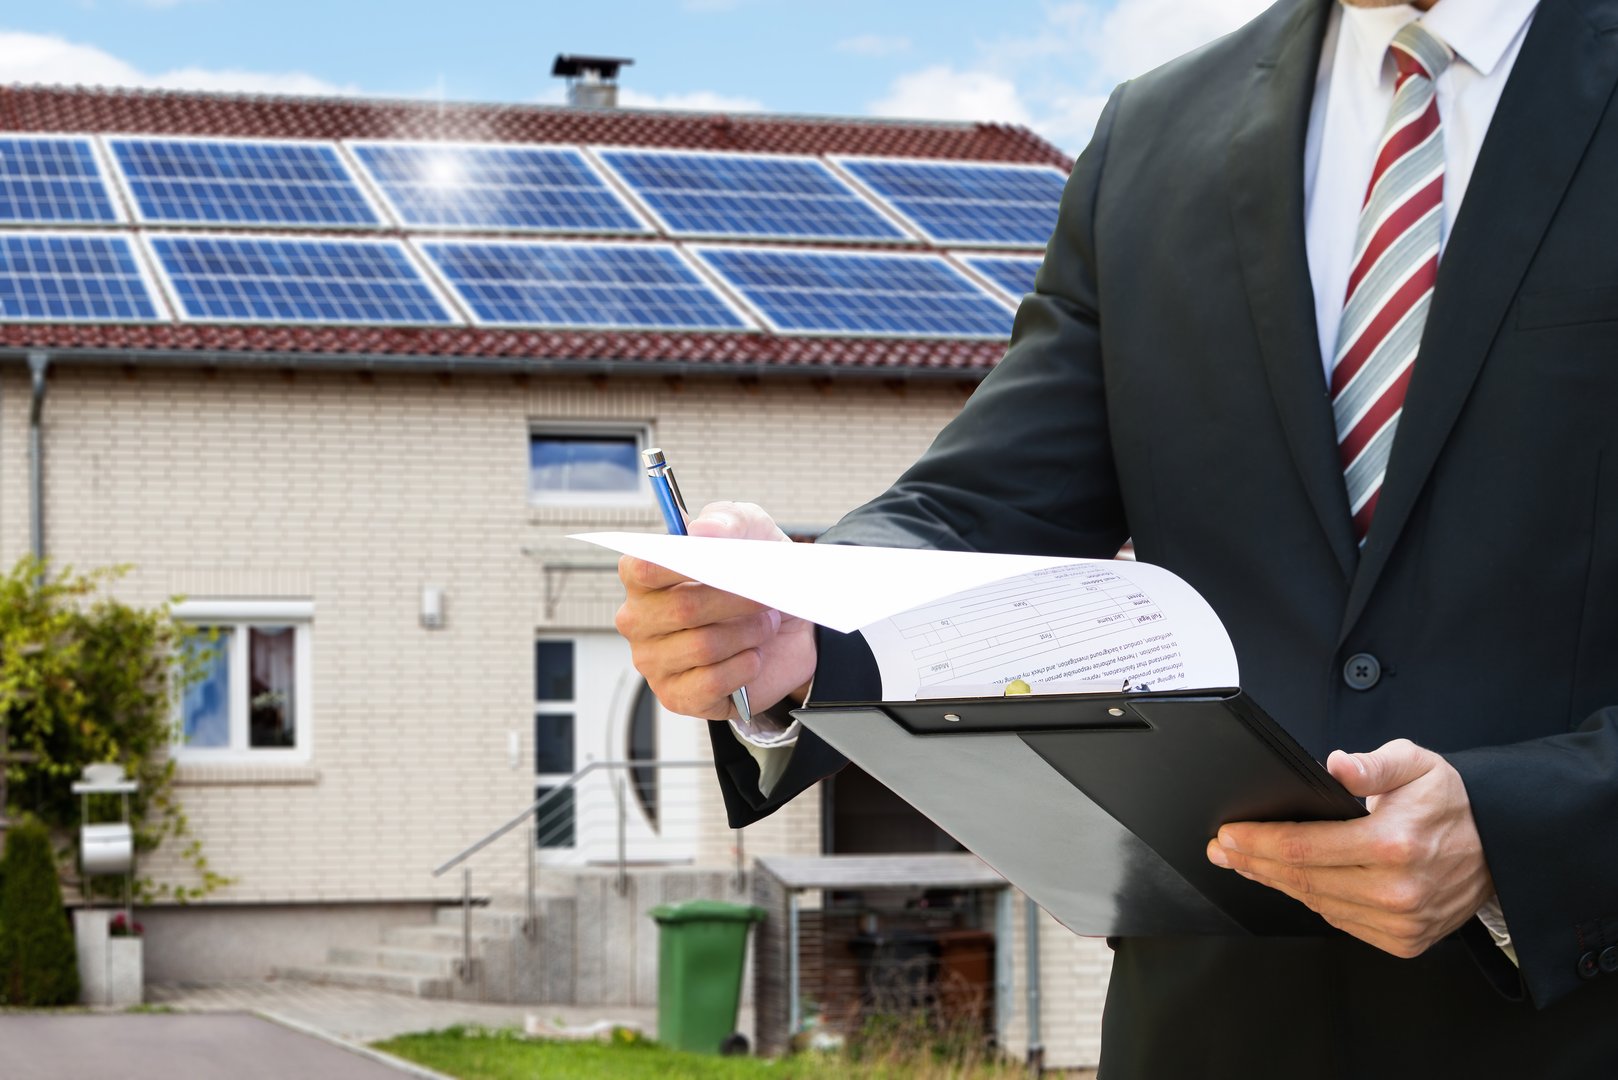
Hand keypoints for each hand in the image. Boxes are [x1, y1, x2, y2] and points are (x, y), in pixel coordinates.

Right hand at [614, 501, 816, 721]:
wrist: (790, 630)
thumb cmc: (755, 575)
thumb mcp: (753, 533)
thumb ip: (727, 521)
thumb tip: (700, 531)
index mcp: (644, 577)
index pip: (641, 568)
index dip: (678, 563)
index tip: (714, 560)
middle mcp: (639, 620)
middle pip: (683, 608)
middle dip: (736, 600)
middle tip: (765, 595)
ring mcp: (654, 662)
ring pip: (703, 646)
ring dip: (748, 633)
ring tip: (764, 626)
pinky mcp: (678, 696)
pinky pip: (711, 682)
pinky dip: (743, 667)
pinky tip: (752, 657)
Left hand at [1206, 738, 1495, 957]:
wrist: (1501, 847)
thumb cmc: (1451, 802)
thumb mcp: (1416, 763)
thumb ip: (1372, 764)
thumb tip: (1337, 765)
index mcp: (1393, 844)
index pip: (1303, 848)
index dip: (1258, 842)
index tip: (1228, 834)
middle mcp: (1396, 890)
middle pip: (1301, 880)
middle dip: (1253, 862)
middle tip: (1223, 850)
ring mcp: (1401, 921)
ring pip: (1317, 903)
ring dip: (1276, 883)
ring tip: (1247, 863)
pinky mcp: (1405, 940)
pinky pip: (1342, 921)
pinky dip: (1313, 900)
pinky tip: (1292, 882)